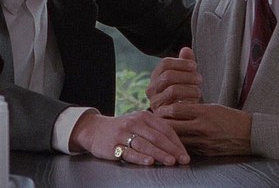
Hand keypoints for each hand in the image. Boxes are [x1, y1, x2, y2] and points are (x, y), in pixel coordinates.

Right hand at [69, 110, 189, 165]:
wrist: (94, 129)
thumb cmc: (122, 129)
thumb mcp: (138, 123)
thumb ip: (155, 131)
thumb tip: (176, 147)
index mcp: (144, 116)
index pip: (164, 129)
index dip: (176, 143)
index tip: (184, 154)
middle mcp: (134, 123)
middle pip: (156, 137)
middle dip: (171, 149)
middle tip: (182, 159)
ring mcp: (123, 134)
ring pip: (144, 144)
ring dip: (159, 154)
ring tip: (170, 161)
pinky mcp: (113, 145)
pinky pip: (129, 152)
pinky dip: (140, 157)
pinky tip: (149, 162)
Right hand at [145, 47, 201, 110]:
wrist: (183, 118)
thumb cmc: (185, 94)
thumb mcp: (186, 77)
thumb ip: (186, 63)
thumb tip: (186, 49)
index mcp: (156, 77)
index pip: (165, 63)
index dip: (181, 63)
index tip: (194, 66)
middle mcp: (151, 89)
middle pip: (168, 76)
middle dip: (187, 76)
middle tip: (200, 79)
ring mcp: (155, 103)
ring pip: (172, 90)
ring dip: (190, 89)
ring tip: (199, 91)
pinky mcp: (161, 116)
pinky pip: (175, 107)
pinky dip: (188, 102)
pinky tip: (196, 102)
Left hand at [161, 103, 252, 155]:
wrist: (250, 135)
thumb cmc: (231, 118)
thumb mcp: (213, 107)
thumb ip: (194, 108)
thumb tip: (174, 108)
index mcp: (204, 112)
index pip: (177, 109)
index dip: (165, 109)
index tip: (159, 109)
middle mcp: (202, 127)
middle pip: (173, 126)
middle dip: (162, 124)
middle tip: (154, 123)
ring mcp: (203, 141)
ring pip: (177, 140)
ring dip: (168, 137)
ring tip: (160, 133)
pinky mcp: (205, 152)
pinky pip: (187, 148)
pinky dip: (179, 145)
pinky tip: (174, 143)